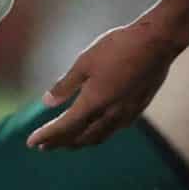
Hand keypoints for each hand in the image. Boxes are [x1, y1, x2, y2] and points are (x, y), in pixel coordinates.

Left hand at [27, 20, 181, 150]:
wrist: (157, 43)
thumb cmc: (118, 47)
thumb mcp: (85, 62)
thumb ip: (66, 84)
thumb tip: (46, 102)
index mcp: (93, 103)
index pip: (64, 127)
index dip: (46, 136)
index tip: (31, 143)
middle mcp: (110, 114)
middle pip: (81, 137)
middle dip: (61, 143)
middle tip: (45, 146)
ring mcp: (126, 114)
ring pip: (99, 137)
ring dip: (80, 142)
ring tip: (68, 143)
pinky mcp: (138, 109)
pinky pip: (113, 130)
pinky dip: (99, 134)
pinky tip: (97, 129)